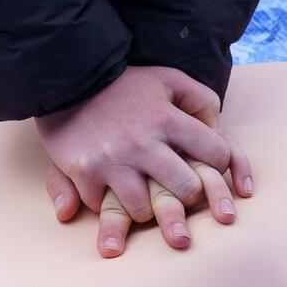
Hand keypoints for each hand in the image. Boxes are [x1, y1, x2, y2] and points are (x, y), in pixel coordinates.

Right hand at [38, 65, 253, 258]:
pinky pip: (103, 207)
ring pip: (145, 210)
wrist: (68, 77)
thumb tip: (217, 128)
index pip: (217, 154)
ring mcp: (113, 161)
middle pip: (187, 190)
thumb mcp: (168, 79)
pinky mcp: (85, 172)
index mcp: (168, 119)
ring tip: (142, 197)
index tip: (207, 164)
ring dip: (146, 208)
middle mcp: (143, 143)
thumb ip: (200, 99)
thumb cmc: (124, 83)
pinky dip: (106, 203)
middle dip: (188, 195)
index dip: (218, 163)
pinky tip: (109, 190)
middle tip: (180, 191)